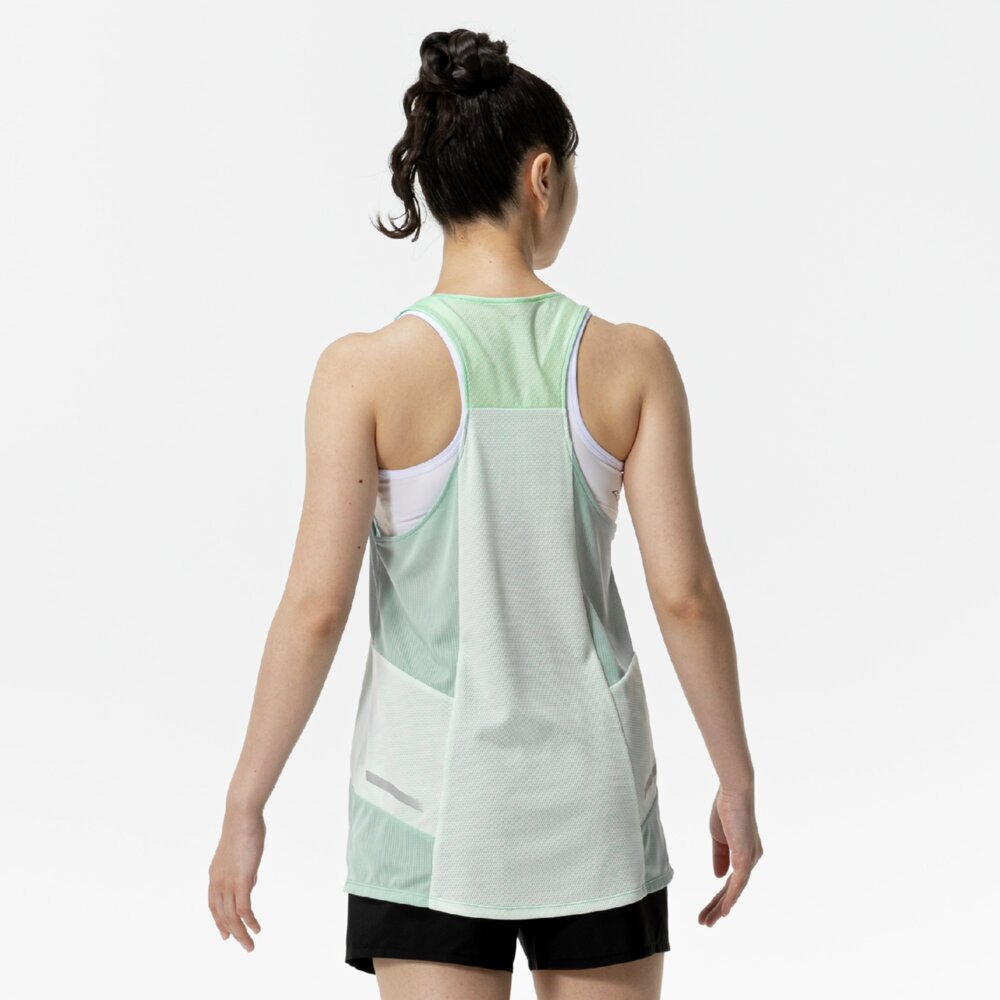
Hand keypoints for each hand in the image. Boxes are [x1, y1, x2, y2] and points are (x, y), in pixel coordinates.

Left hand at [208, 805, 265, 950]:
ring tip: (250, 945)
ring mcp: (228, 883)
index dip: (219, 921)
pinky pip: (244, 909)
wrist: (241, 817)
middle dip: (232, 933)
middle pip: (222, 916)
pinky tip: (257, 929)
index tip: (226, 935)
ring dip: (241, 934)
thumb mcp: (240, 854)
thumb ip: (242, 870)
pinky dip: (249, 922)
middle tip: (243, 945)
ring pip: (232, 917)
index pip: (214, 905)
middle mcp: (217, 882)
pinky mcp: (241, 881)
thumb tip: (249, 883)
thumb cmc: (243, 828)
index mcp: (215, 876)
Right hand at [698, 784, 762, 926]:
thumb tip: (718, 877)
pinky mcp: (746, 857)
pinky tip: (724, 910)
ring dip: (720, 907)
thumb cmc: (727, 809)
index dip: (719, 896)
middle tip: (705, 922)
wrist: (734, 793)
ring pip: (735, 891)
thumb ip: (719, 857)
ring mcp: (750, 860)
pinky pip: (738, 883)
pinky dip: (731, 898)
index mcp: (745, 854)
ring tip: (707, 922)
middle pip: (733, 890)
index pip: (730, 881)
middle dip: (717, 907)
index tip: (709, 910)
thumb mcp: (719, 837)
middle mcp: (751, 860)